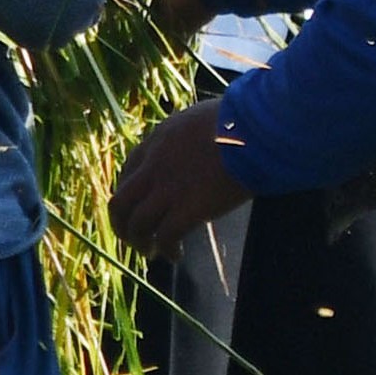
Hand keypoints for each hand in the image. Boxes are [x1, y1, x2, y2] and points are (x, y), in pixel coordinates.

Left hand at [108, 100, 251, 254]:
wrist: (254, 130)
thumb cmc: (238, 120)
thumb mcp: (198, 119)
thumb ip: (185, 136)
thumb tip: (191, 145)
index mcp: (157, 141)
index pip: (128, 171)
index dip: (127, 193)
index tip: (135, 206)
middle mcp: (155, 166)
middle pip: (120, 203)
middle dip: (121, 224)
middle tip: (132, 237)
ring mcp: (169, 189)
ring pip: (137, 225)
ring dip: (140, 242)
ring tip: (151, 251)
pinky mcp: (188, 209)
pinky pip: (166, 237)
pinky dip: (167, 250)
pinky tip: (176, 255)